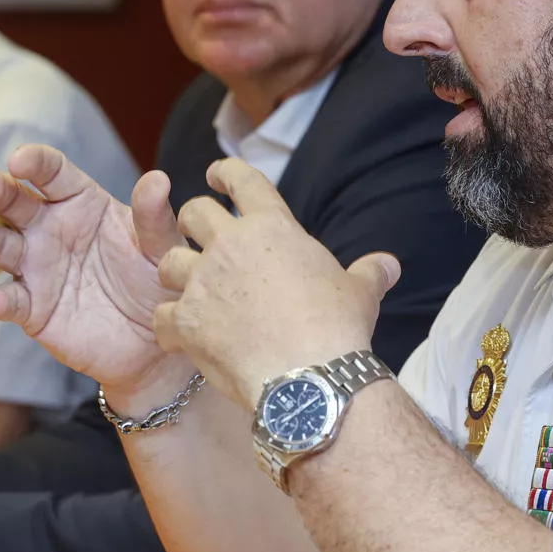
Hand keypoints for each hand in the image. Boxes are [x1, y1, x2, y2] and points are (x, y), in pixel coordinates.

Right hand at [0, 144, 191, 400]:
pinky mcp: (31, 309)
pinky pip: (8, 301)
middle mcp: (50, 229)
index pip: (52, 173)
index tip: (20, 160)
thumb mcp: (161, 248)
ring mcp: (36, 268)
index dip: (34, 163)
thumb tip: (157, 180)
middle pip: (15, 202)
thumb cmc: (156, 282)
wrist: (154, 342)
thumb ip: (154, 218)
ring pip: (0, 247)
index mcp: (81, 202)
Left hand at [156, 159, 399, 406]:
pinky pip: (162, 317)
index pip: (242, 180)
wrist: (309, 378)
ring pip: (168, 262)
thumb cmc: (338, 330)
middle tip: (196, 233)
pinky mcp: (188, 322)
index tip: (215, 174)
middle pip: (194, 213)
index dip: (225, 172)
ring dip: (175, 274)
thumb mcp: (360, 293)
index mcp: (272, 227)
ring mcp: (204, 282)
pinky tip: (180, 338)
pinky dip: (169, 327)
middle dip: (192, 221)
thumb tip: (390, 265)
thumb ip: (370, 272)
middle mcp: (231, 246)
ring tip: (186, 288)